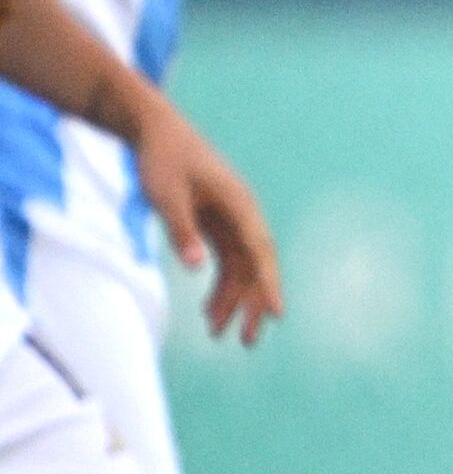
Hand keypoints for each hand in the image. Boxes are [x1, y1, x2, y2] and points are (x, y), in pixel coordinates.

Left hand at [131, 103, 280, 344]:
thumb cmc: (162, 159)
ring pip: (241, 269)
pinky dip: (219, 287)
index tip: (276, 313)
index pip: (259, 252)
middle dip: (252, 304)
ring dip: (232, 301)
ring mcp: (231, 221)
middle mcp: (242, 216)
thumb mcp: (166, 194)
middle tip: (247, 342)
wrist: (154, 131)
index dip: (269, 284)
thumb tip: (196, 267)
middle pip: (256, 267)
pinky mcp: (216, 225)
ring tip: (217, 333)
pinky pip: (225, 263)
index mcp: (239, 206)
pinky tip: (208, 311)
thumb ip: (182, 229)